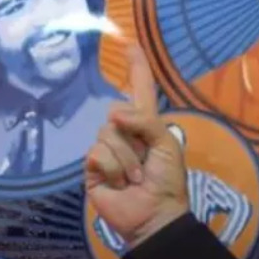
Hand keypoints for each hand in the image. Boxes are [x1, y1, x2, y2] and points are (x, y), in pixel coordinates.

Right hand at [84, 45, 188, 248]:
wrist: (154, 215)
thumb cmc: (167, 180)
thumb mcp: (165, 143)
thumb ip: (144, 121)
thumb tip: (113, 115)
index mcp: (144, 123)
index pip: (138, 88)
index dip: (135, 67)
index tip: (129, 43)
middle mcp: (122, 132)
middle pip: (116, 112)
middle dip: (134, 138)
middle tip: (145, 162)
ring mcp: (104, 149)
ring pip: (107, 134)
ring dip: (127, 160)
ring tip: (135, 178)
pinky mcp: (91, 168)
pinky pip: (97, 154)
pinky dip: (113, 169)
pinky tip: (119, 184)